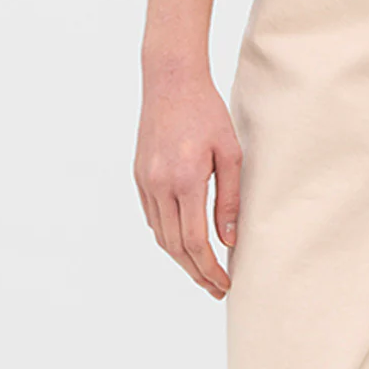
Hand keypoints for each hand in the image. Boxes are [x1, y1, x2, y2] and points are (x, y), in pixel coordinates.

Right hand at [134, 63, 242, 298]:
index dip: (209, 269)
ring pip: (160, 235)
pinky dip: (167, 235)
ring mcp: (145, 182)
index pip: (196, 242)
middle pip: (175, 247)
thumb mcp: (230, 151)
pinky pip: (152, 217)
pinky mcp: (138, 176)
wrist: (170, 80)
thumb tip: (229, 240)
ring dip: (181, 258)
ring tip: (202, 269)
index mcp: (185, 180)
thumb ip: (229, 198)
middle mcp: (160, 186)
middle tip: (216, 288)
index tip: (225, 284)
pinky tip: (183, 239)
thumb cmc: (207, 111)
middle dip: (196, 272)